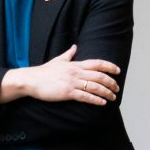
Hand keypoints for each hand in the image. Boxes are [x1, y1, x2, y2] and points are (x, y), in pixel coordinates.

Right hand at [1, 45, 119, 104]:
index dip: (109, 66)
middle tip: (117, 88)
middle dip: (111, 82)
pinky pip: (85, 96)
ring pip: (94, 87)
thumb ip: (68, 54)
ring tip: (113, 97)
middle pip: (99, 76)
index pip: (97, 63)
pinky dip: (95, 99)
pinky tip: (102, 103)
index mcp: (75, 64)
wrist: (31, 80)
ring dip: (106, 92)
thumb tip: (74, 46)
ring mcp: (72, 82)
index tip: (117, 70)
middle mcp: (76, 72)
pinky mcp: (67, 93)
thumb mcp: (58, 60)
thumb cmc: (44, 72)